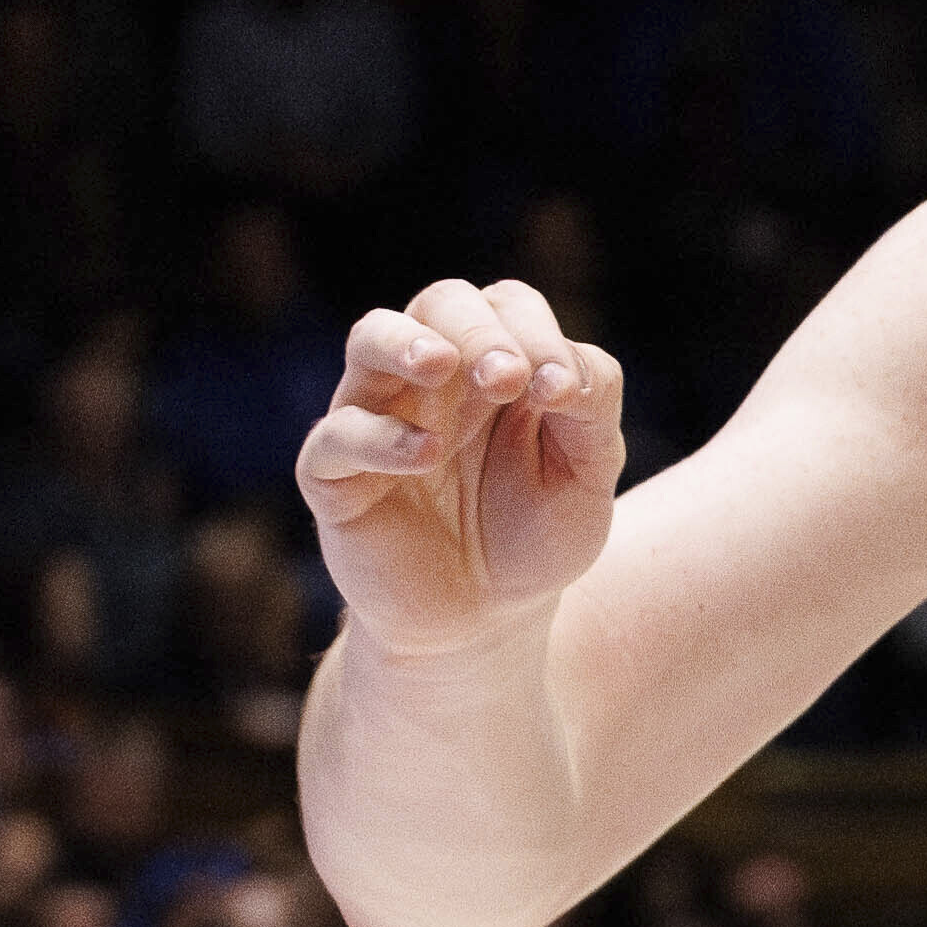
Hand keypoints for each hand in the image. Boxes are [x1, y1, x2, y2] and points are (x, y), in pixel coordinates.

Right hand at [297, 278, 628, 657]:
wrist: (486, 623)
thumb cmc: (533, 537)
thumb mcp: (587, 479)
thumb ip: (591, 414)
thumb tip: (565, 369)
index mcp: (494, 365)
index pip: (509, 306)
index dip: (537, 333)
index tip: (565, 392)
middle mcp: (432, 378)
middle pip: (442, 303)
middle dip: (480, 330)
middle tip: (510, 377)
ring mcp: (378, 416)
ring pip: (370, 339)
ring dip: (407, 342)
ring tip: (441, 364)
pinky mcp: (336, 472)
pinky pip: (339, 435)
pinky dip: (380, 437)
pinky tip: (426, 455)